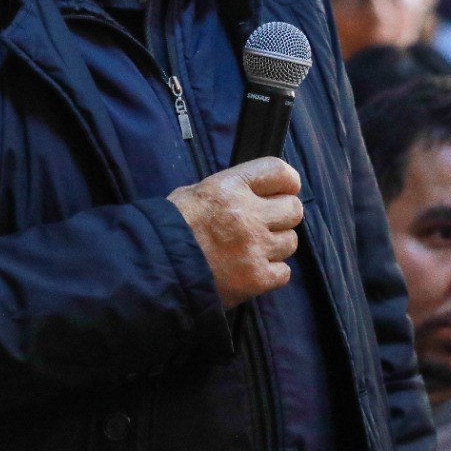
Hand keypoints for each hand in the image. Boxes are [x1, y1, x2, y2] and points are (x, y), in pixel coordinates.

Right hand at [167, 157, 302, 308]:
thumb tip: (252, 191)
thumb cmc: (170, 229)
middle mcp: (248, 214)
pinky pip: (284, 272)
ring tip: (253, 249)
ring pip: (290, 242)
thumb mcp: (194, 194)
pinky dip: (271, 272)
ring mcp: (255, 248)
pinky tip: (252, 269)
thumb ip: (229, 190)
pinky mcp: (257, 278)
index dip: (287, 181)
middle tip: (266, 223)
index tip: (285, 189)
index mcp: (231, 187)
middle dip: (282, 216)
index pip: (279, 172)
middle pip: (293, 209)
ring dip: (276, 245)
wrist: (156, 270)